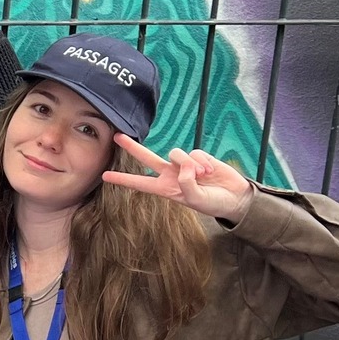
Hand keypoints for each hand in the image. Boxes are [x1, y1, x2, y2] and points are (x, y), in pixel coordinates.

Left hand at [102, 135, 255, 221]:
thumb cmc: (213, 202)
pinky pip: (194, 153)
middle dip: (133, 147)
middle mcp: (171, 174)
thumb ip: (186, 184)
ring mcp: (184, 164)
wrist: (234, 197)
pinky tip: (211, 172)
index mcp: (166, 188)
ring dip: (190, 164)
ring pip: (176, 153)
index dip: (123, 179)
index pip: (140, 183)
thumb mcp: (196, 200)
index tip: (104, 176)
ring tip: (203, 176)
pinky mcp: (198, 156)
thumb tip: (183, 166)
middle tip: (117, 136)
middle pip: (147, 158)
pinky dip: (203, 163)